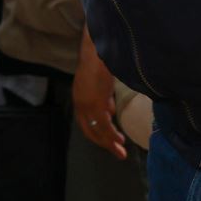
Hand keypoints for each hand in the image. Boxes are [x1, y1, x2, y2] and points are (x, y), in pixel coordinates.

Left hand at [73, 27, 126, 159]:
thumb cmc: (102, 60)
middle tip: (117, 152)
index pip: (86, 121)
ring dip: (109, 143)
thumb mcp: (101, 83)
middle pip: (90, 129)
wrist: (99, 48)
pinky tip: (120, 140)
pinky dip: (112, 135)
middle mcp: (80, 102)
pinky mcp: (95, 103)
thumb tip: (110, 111)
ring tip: (121, 151)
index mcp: (79, 96)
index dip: (97, 132)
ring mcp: (86, 104)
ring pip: (98, 130)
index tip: (109, 138)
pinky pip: (104, 125)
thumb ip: (104, 97)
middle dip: (103, 142)